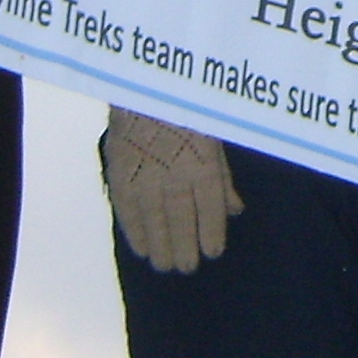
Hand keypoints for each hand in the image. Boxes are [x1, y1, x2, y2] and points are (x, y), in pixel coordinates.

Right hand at [103, 109, 243, 271]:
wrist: (144, 89)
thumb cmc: (188, 112)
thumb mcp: (215, 139)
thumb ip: (223, 178)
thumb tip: (236, 210)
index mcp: (202, 163)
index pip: (209, 208)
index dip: (211, 233)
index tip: (212, 253)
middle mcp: (174, 174)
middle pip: (181, 220)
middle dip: (185, 247)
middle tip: (186, 268)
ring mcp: (145, 176)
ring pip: (154, 221)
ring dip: (160, 247)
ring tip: (165, 266)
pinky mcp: (121, 174)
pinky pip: (128, 211)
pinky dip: (135, 232)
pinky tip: (142, 249)